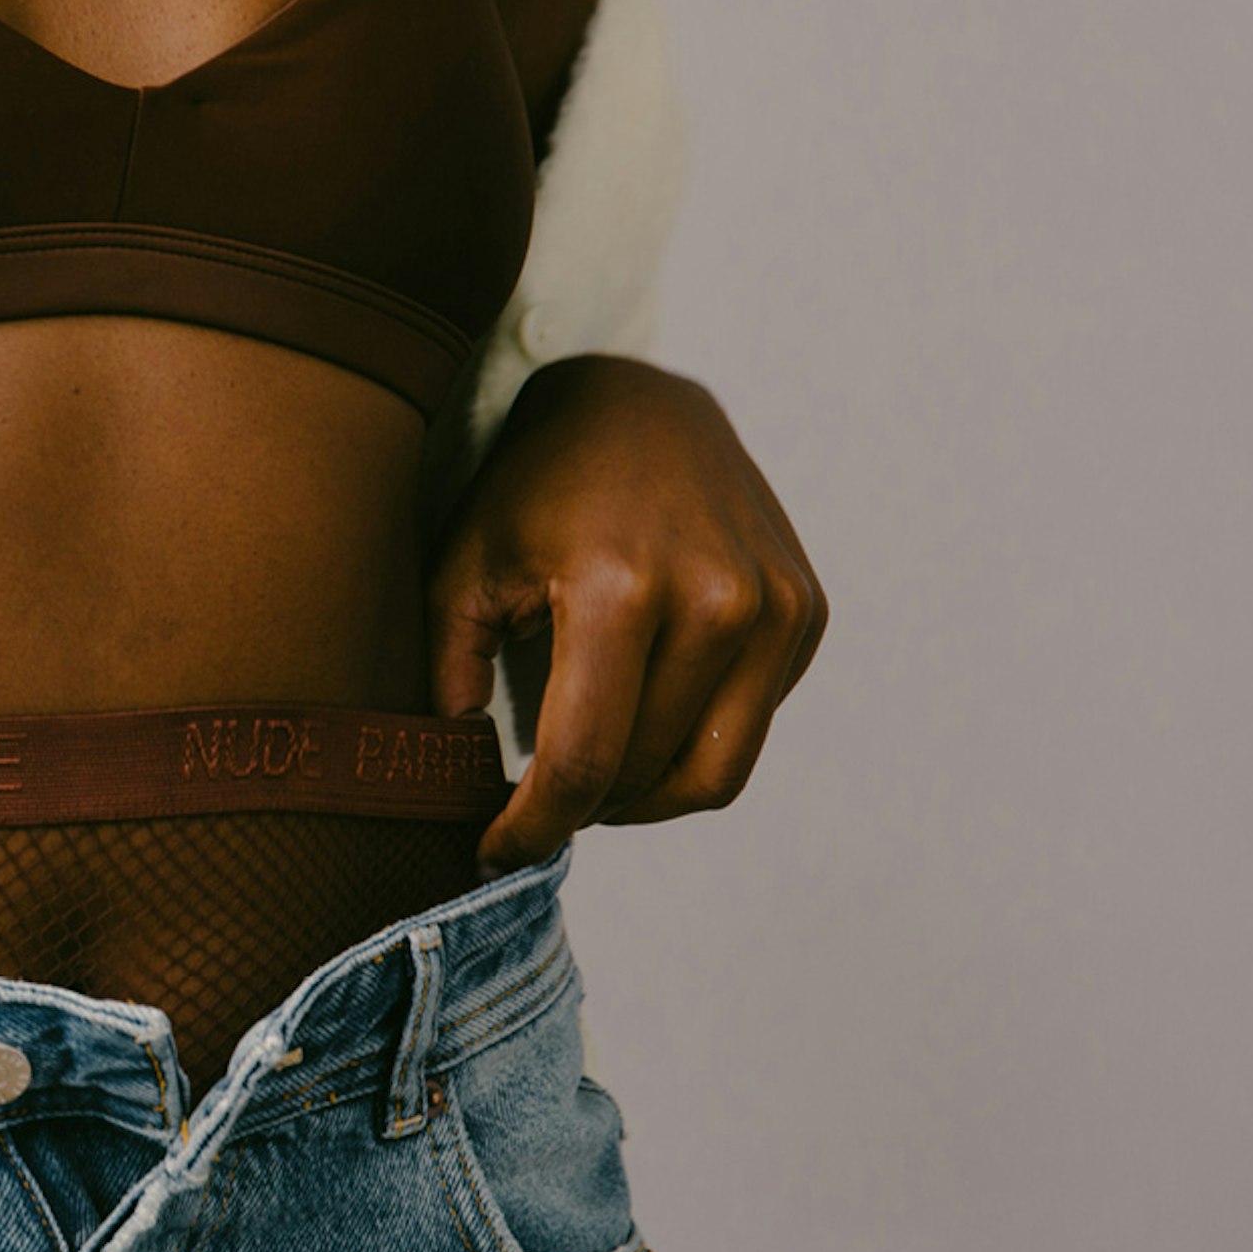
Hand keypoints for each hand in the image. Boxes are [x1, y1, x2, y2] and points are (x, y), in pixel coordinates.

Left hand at [428, 356, 826, 873]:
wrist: (639, 401)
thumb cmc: (537, 487)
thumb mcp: (464, 567)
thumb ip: (448, 675)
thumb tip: (451, 778)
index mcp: (622, 588)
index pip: (584, 761)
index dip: (533, 827)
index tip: (495, 850)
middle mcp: (717, 598)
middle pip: (646, 776)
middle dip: (581, 808)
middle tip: (532, 801)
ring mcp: (776, 605)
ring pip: (712, 774)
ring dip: (643, 796)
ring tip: (589, 774)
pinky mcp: (804, 611)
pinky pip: (749, 728)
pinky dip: (691, 745)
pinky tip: (641, 708)